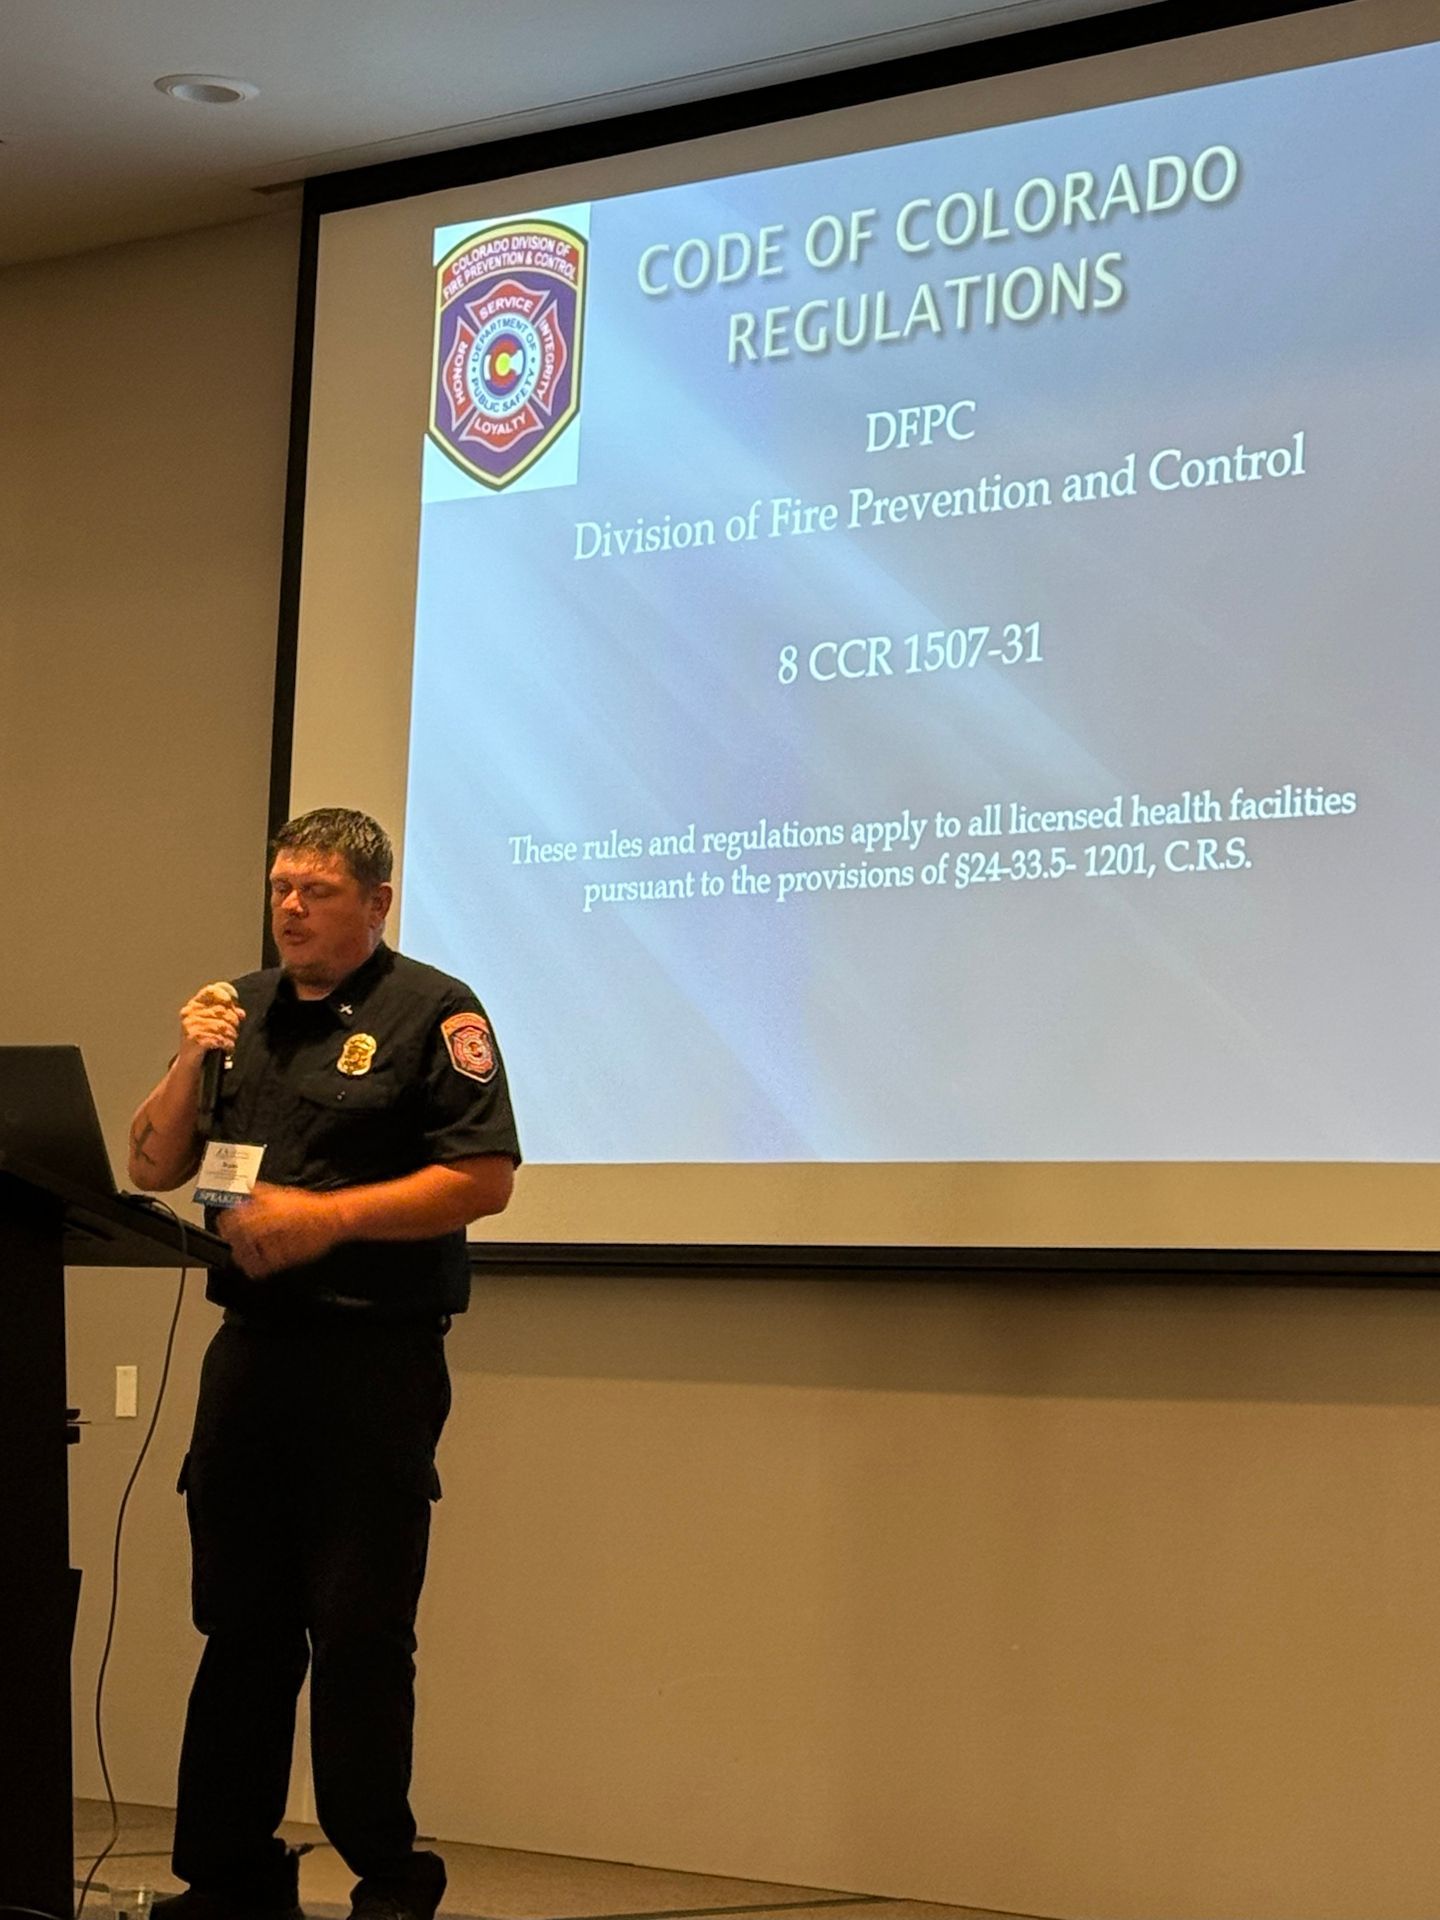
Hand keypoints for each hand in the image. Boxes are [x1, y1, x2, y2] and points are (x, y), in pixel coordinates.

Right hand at [179, 981, 243, 1065]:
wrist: (188, 1064)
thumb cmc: (201, 1042)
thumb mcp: (211, 1024)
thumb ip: (226, 1014)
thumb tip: (241, 1013)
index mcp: (193, 1006)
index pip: (211, 991)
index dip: (226, 997)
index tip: (233, 1006)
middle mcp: (190, 1015)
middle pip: (222, 1010)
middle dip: (233, 1022)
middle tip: (233, 1032)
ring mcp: (192, 1027)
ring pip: (223, 1026)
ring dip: (231, 1036)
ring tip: (229, 1041)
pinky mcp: (196, 1040)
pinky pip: (220, 1039)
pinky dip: (227, 1045)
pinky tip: (226, 1049)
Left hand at [219, 1182, 345, 1277]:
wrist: (329, 1219)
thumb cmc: (308, 1206)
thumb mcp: (281, 1192)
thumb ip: (260, 1192)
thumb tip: (245, 1188)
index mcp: (261, 1209)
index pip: (231, 1219)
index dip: (224, 1224)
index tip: (223, 1228)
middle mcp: (264, 1226)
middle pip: (235, 1239)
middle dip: (231, 1242)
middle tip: (232, 1243)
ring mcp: (272, 1242)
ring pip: (246, 1254)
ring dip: (241, 1256)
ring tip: (241, 1257)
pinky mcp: (282, 1257)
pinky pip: (262, 1266)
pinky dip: (255, 1268)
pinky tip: (255, 1267)